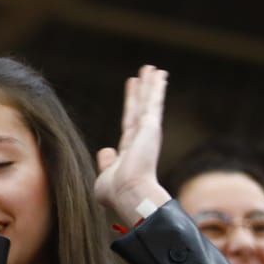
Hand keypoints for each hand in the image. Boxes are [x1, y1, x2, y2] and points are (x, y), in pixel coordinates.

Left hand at [95, 66, 171, 223]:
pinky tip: (158, 74)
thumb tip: (105, 151)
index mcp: (130, 152)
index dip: (131, 108)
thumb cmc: (116, 193)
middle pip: (140, 109)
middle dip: (143, 92)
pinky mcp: (151, 127)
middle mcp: (141, 140)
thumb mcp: (105, 177)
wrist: (129, 195)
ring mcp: (147, 132)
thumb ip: (106, 163)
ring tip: (152, 69)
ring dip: (151, 85)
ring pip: (148, 102)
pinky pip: (153, 101)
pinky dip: (156, 87)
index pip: (129, 124)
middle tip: (146, 75)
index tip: (132, 96)